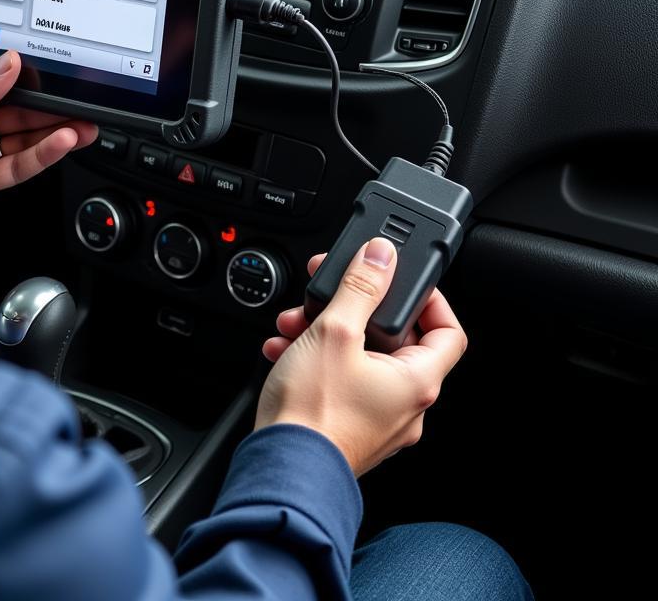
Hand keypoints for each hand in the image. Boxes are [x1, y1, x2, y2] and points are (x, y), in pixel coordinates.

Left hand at [0, 51, 96, 237]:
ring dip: (55, 135)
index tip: (63, 82)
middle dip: (55, 112)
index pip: (7, 89)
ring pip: (24, 142)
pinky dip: (39, 157)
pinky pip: (14, 169)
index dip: (36, 87)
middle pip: (23, 116)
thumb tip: (9, 63)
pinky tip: (59, 144)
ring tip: (83, 126)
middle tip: (85, 106)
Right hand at [255, 238, 466, 476]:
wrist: (280, 471)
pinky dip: (315, 360)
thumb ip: (360, 287)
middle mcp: (405, 405)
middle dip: (352, 310)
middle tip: (329, 293)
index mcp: (417, 381)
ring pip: (359, 359)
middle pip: (392, 340)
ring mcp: (377, 420)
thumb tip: (381, 256)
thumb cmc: (313, 414)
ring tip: (295, 325)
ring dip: (324, 333)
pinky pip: (340, 381)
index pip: (448, 331)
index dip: (430, 299)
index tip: (402, 279)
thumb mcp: (335, 331)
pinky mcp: (348, 427)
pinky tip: (285, 351)